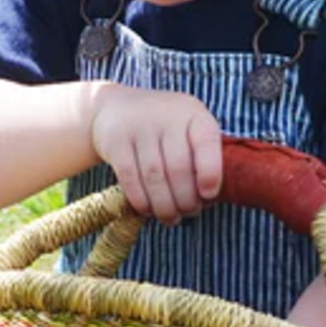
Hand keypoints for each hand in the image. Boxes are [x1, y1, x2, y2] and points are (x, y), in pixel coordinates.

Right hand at [87, 85, 224, 222]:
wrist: (116, 109)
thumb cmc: (163, 130)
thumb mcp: (187, 130)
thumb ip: (201, 157)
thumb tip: (207, 198)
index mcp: (192, 113)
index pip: (207, 140)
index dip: (210, 172)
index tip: (208, 195)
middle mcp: (166, 115)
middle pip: (178, 167)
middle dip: (185, 199)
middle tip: (188, 212)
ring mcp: (138, 127)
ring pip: (154, 177)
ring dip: (165, 205)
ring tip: (170, 217)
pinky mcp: (115, 141)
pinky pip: (130, 179)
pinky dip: (142, 201)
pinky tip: (149, 210)